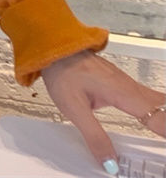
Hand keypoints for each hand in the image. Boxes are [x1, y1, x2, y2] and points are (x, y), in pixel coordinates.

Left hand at [40, 49, 165, 174]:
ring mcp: (125, 82)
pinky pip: (148, 96)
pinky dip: (159, 108)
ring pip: (158, 100)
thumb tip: (109, 161)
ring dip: (165, 115)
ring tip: (165, 131)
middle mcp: (128, 86)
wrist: (52, 47)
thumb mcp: (74, 108)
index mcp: (122, 93)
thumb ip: (94, 136)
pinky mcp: (120, 82)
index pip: (159, 117)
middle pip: (163, 106)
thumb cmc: (61, 70)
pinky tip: (158, 114)